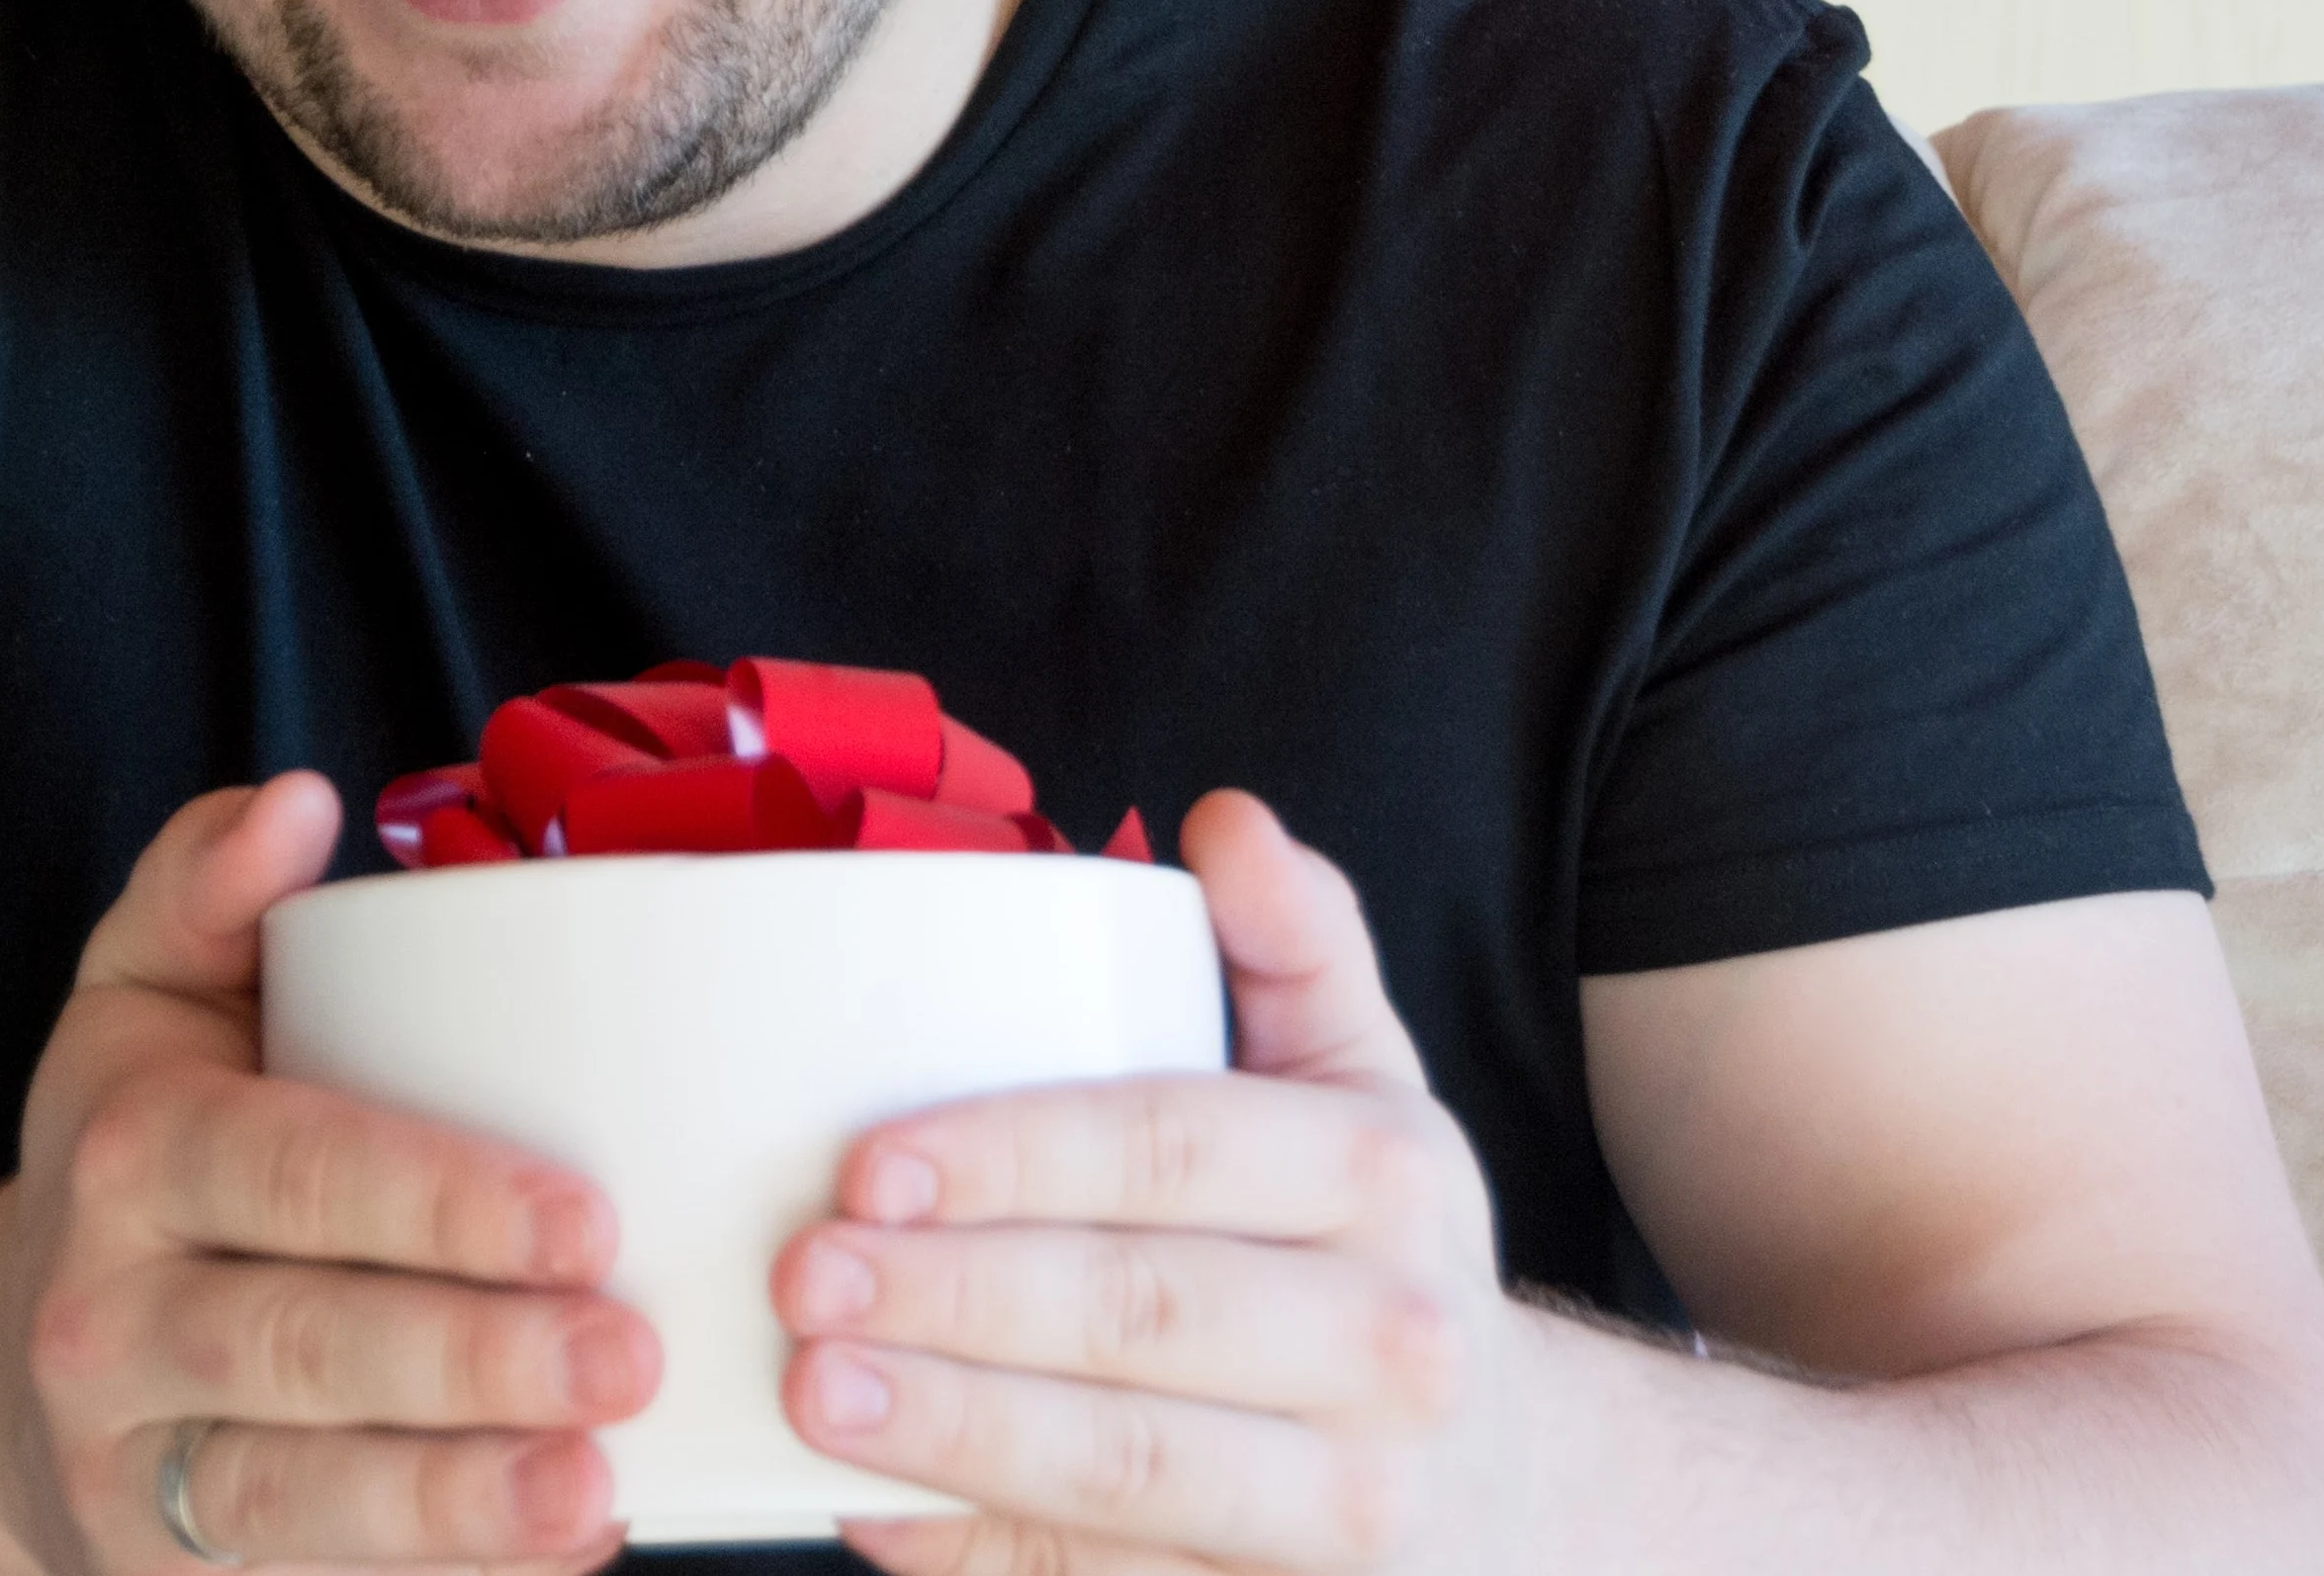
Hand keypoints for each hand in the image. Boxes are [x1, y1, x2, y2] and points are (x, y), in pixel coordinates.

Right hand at [0, 774, 658, 1572]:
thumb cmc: (137, 1152)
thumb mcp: (140, 1001)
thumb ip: (205, 892)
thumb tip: (294, 802)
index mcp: (129, 1152)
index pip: (285, 1170)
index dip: (431, 1202)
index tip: (584, 1215)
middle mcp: (110, 1315)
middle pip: (301, 1346)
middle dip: (470, 1360)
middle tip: (629, 1353)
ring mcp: (132, 1466)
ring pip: (295, 1498)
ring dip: (454, 1504)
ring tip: (593, 1492)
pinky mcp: (167, 1572)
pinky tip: (560, 1554)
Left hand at [769, 794, 1540, 1574]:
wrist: (1519, 1486)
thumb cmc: (1380, 1256)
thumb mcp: (1373, 1085)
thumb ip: (1301, 945)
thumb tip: (1228, 821)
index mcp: (1384, 1177)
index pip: (1177, 1147)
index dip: (1017, 1155)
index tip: (869, 1160)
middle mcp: (1388, 1342)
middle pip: (1143, 1312)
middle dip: (958, 1296)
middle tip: (804, 1275)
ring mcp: (1346, 1499)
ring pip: (1128, 1464)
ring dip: (954, 1432)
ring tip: (811, 1391)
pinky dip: (985, 1556)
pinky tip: (870, 1517)